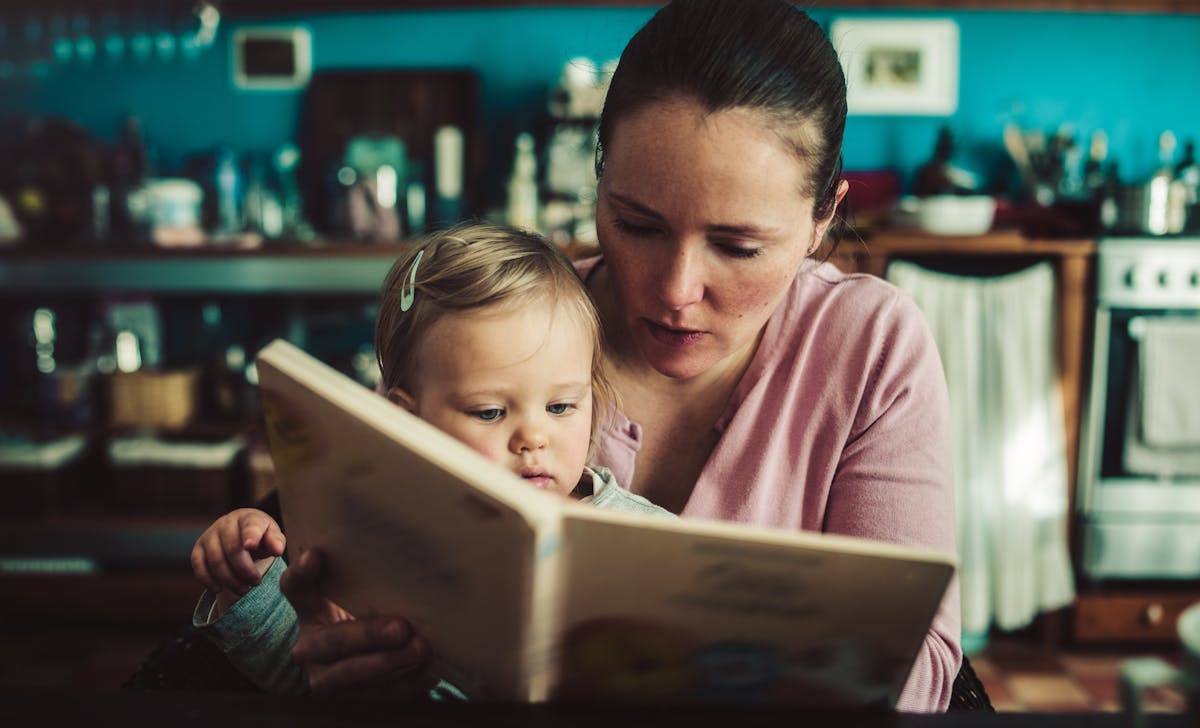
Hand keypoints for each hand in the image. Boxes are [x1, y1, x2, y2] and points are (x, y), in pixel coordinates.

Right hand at [190, 508, 285, 596]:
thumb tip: (277, 550)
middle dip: (245, 570)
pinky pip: (198, 565)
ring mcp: (209, 535)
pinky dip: (208, 580)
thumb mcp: (272, 535)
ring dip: (229, 579)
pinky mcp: (198, 548)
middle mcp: (226, 523)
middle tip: (256, 582)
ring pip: (215, 560)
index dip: (250, 536)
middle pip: (232, 549)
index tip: (250, 546)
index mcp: (247, 518)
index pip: (249, 526)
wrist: (240, 532)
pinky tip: (219, 589)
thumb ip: (276, 541)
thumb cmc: (260, 536)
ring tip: (244, 590)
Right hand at [280, 548, 436, 696]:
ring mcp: (329, 678)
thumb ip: (353, 572)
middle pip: (332, 642)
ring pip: (356, 674)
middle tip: (400, 627)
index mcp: (306, 611)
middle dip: (367, 635)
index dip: (302, 574)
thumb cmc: (356, 610)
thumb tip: (379, 544)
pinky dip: (408, 683)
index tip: (315, 554)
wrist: (352, 658)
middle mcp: (310, 648)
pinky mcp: (355, 698)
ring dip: (391, 663)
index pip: (295, 589)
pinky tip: (430, 671)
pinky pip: (381, 694)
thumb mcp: (348, 591)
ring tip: (421, 649)